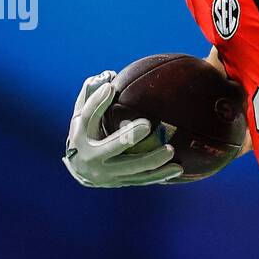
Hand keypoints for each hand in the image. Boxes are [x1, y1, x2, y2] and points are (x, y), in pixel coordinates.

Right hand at [63, 71, 182, 187]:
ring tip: (171, 150)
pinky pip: (143, 180)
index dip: (98, 103)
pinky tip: (179, 168)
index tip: (111, 87)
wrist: (80, 170)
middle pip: (112, 148)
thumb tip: (108, 75)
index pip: (89, 118)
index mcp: (82, 140)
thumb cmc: (85, 133)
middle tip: (147, 124)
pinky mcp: (122, 183)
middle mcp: (93, 160)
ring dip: (152, 161)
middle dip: (129, 138)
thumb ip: (91, 96)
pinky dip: (160, 176)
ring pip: (133, 169)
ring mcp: (109, 175)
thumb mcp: (81, 116)